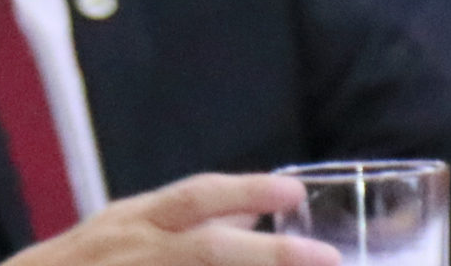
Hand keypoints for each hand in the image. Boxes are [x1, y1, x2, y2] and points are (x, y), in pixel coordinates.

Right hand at [8, 174, 341, 265]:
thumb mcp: (123, 234)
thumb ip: (182, 225)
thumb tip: (248, 220)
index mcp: (131, 222)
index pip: (195, 197)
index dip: (247, 192)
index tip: (293, 194)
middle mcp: (131, 249)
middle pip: (208, 249)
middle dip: (270, 256)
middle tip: (327, 258)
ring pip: (202, 264)